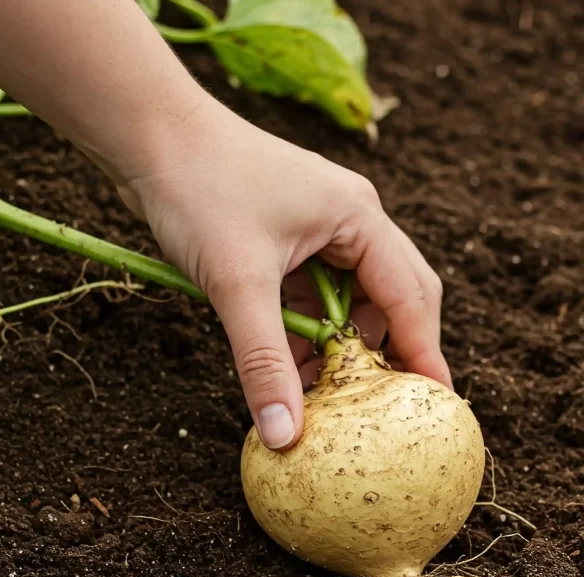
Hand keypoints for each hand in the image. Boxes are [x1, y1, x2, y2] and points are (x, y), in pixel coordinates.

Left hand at [120, 94, 450, 449]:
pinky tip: (289, 363)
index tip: (435, 401)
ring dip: (341, 344)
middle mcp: (351, 221)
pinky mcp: (292, 240)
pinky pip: (315, 294)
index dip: (424, 352)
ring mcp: (322, 229)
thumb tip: (285, 434)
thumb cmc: (199, 189)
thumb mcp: (237, 283)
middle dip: (390, 348)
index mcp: (359, 217)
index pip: (410, 296)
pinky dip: (308, 330)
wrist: (149, 134)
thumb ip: (264, 361)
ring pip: (352, 299)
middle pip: (395, 296)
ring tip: (329, 390)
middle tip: (388, 401)